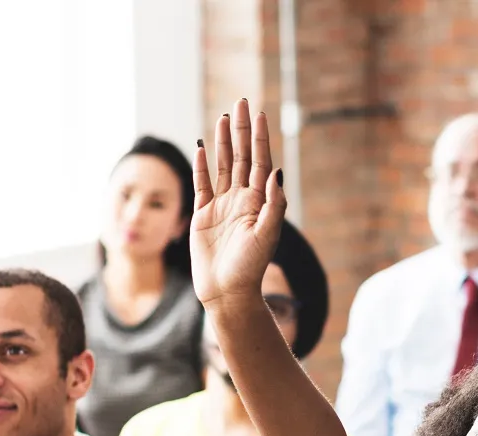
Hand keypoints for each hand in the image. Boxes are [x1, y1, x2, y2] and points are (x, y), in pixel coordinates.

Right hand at [189, 98, 286, 309]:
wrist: (227, 292)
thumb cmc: (251, 267)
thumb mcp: (268, 234)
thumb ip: (273, 203)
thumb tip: (277, 171)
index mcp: (259, 201)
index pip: (260, 162)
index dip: (259, 138)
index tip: (259, 113)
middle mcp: (242, 199)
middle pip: (242, 156)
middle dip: (241, 130)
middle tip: (240, 102)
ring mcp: (221, 205)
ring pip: (223, 165)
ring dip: (223, 141)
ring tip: (223, 118)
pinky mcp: (202, 214)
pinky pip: (201, 184)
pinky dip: (201, 165)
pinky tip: (201, 147)